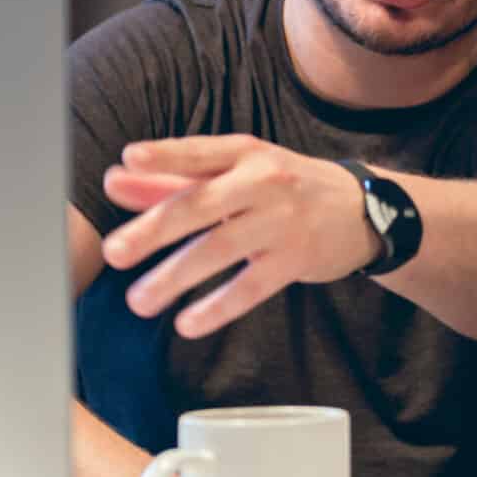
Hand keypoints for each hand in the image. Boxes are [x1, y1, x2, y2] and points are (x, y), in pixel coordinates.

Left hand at [99, 135, 376, 337]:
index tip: (129, 159)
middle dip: (154, 229)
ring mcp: (282, 222)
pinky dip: (217, 307)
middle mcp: (264, 182)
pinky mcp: (296, 260)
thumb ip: (174, 179)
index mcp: (245, 153)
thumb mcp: (237, 173)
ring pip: (221, 249)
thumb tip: (115, 180)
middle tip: (114, 253)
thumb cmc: (285, 187)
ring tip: (138, 302)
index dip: (164, 155)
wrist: (362, 210)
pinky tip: (187, 323)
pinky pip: (251, 287)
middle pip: (202, 204)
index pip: (199, 152)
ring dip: (175, 277)